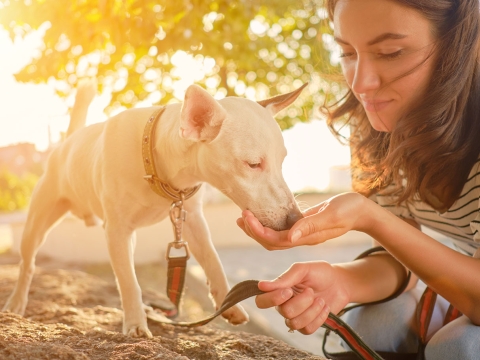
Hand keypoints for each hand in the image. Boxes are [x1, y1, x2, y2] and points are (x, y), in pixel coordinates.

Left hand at [237, 192, 371, 249]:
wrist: (362, 211)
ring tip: (244, 217)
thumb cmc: (350, 210)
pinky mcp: (304, 226)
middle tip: (241, 217)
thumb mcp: (332, 215)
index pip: (277, 240)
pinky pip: (282, 229)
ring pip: (275, 237)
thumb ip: (312, 225)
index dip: (259, 231)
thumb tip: (291, 237)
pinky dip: (269, 223)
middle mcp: (303, 238)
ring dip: (258, 229)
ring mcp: (303, 234)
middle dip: (254, 231)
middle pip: (272, 242)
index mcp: (308, 238)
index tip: (247, 216)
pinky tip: (261, 215)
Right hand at [255, 261, 349, 334]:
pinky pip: (307, 329)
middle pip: (283, 312)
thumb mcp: (303, 269)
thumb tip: (261, 286)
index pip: (261, 301)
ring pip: (295, 323)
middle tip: (311, 291)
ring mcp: (296, 317)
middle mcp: (283, 305)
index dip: (273, 299)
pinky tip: (324, 307)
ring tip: (320, 299)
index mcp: (279, 290)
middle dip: (301, 302)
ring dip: (311, 310)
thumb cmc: (320, 273)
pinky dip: (319, 317)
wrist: (340, 282)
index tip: (289, 290)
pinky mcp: (308, 325)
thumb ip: (284, 278)